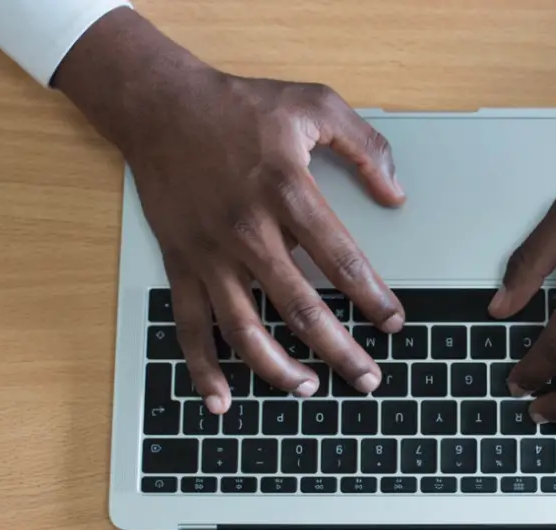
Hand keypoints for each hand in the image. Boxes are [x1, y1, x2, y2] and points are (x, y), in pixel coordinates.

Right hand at [54, 9, 404, 413]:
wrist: (159, 105)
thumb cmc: (240, 105)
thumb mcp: (314, 103)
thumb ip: (364, 146)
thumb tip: (397, 193)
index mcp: (287, 191)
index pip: (342, 260)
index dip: (373, 298)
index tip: (394, 323)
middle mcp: (248, 231)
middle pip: (300, 307)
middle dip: (339, 350)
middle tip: (368, 380)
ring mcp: (210, 253)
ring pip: (245, 328)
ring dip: (278, 369)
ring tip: (310, 390)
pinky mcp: (181, 264)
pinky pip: (190, 325)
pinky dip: (202, 367)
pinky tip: (221, 399)